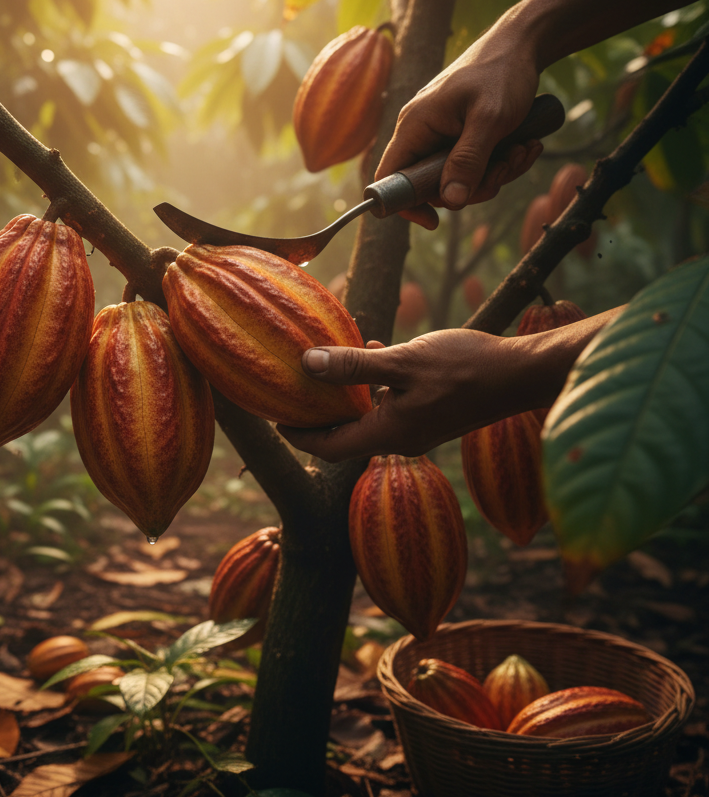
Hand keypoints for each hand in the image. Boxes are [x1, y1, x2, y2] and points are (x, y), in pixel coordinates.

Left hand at [276, 331, 548, 460]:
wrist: (521, 374)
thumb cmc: (465, 368)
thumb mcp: (403, 361)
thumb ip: (354, 366)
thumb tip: (308, 364)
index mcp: (389, 433)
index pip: (330, 447)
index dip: (299, 436)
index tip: (275, 419)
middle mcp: (401, 437)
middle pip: (346, 433)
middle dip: (319, 413)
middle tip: (292, 391)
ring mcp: (418, 426)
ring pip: (369, 413)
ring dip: (348, 392)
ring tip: (323, 363)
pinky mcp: (432, 411)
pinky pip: (391, 400)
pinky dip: (375, 381)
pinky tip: (370, 348)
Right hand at [375, 20, 543, 228]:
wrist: (521, 45)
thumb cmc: (502, 72)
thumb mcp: (490, 119)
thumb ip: (468, 160)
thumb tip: (451, 203)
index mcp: (414, 126)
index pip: (389, 177)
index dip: (404, 204)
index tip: (434, 221)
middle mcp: (421, 133)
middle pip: (431, 185)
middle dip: (472, 186)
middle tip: (505, 167)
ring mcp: (441, 135)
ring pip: (457, 178)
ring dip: (494, 174)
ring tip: (522, 150)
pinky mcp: (460, 136)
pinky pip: (473, 166)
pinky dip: (499, 163)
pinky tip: (523, 146)